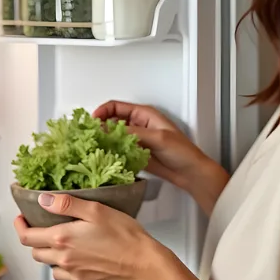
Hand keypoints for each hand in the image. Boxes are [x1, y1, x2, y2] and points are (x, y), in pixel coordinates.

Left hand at [14, 193, 162, 279]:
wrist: (143, 263)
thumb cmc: (125, 236)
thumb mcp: (96, 210)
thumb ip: (67, 205)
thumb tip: (44, 200)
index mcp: (62, 239)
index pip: (27, 236)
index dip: (20, 226)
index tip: (22, 218)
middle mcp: (63, 259)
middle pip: (35, 252)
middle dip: (33, 239)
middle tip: (40, 228)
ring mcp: (73, 273)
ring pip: (49, 266)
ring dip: (48, 254)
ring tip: (59, 242)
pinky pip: (64, 276)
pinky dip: (63, 267)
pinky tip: (75, 257)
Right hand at [94, 101, 228, 214]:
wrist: (190, 172)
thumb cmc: (182, 151)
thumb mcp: (157, 138)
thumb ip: (132, 133)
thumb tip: (108, 129)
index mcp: (144, 114)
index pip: (116, 107)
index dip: (101, 112)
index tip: (92, 122)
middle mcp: (138, 125)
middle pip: (111, 121)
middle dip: (99, 127)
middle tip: (89, 137)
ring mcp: (135, 140)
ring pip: (112, 137)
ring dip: (103, 141)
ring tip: (93, 148)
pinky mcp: (134, 154)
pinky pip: (117, 151)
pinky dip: (110, 153)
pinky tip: (105, 159)